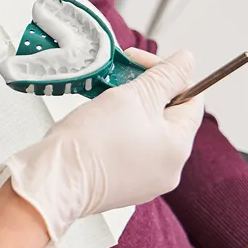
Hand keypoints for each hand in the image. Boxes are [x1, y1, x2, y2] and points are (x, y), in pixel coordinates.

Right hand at [0, 49, 204, 246]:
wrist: (56, 179)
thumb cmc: (92, 140)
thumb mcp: (133, 96)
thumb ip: (165, 76)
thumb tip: (188, 60)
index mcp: (178, 148)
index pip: (191, 100)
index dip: (169, 74)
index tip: (139, 62)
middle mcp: (168, 170)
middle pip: (168, 118)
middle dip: (145, 92)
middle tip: (118, 78)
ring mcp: (144, 182)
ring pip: (146, 134)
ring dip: (129, 112)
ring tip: (103, 100)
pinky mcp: (121, 187)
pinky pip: (128, 151)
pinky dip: (117, 133)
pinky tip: (96, 125)